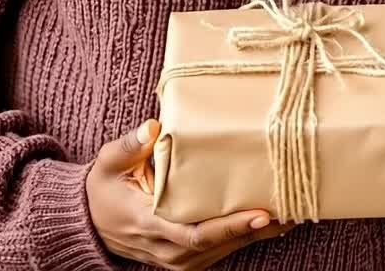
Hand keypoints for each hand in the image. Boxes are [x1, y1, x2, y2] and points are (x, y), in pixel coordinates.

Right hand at [86, 119, 294, 269]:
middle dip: (258, 228)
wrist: (90, 224)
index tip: (261, 213)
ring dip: (258, 233)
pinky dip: (246, 236)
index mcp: (150, 224)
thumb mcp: (109, 163)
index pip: (196, 233)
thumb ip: (130, 145)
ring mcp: (178, 259)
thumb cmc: (103, 189)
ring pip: (225, 250)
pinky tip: (271, 219)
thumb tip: (153, 127)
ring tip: (293, 209)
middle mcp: (168, 250)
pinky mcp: (186, 259)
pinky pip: (221, 250)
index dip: (231, 227)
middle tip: (294, 205)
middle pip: (220, 244)